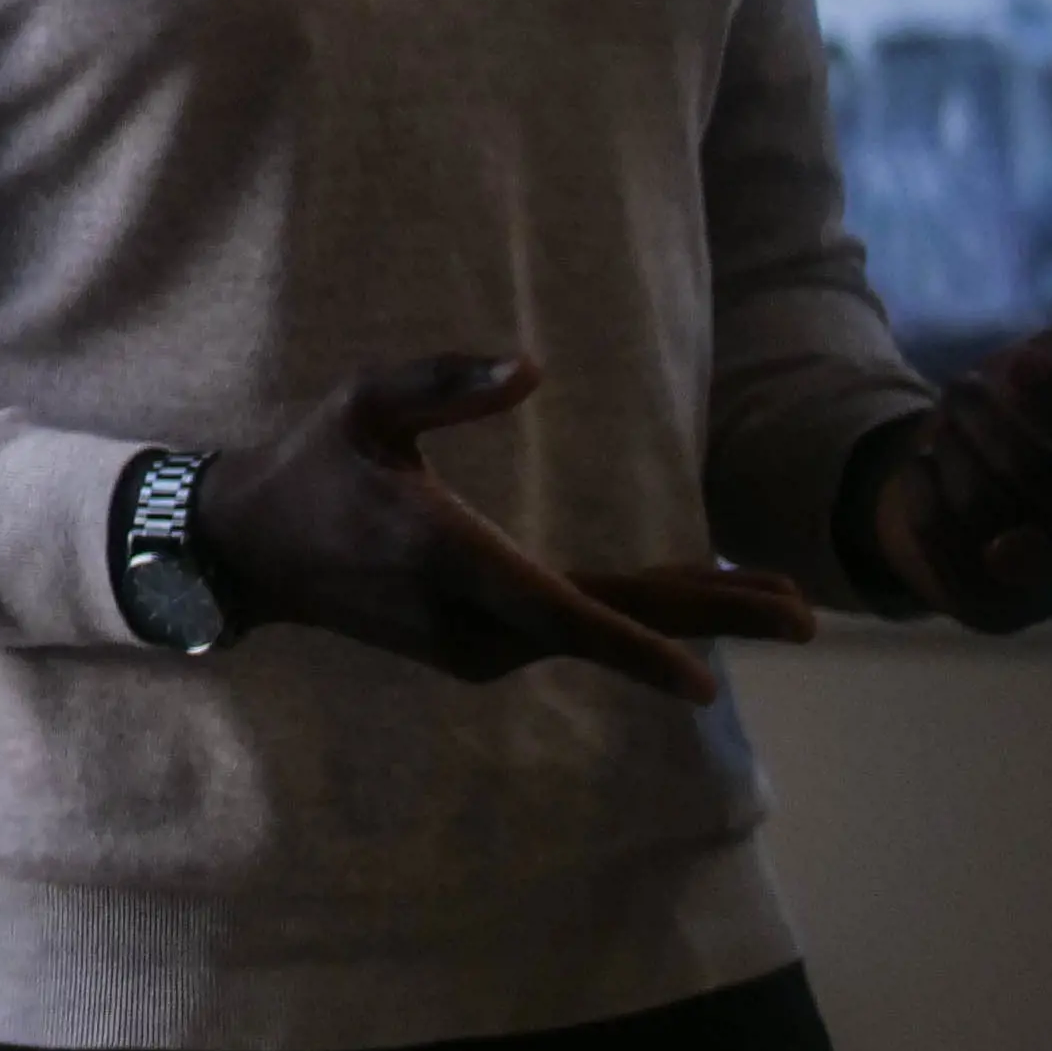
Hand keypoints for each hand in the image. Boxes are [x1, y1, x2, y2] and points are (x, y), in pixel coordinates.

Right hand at [192, 355, 817, 704]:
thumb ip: (442, 379)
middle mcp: (466, 619)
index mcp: (445, 557)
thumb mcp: (362, 402)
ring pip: (589, 633)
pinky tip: (683, 598)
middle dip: (708, 623)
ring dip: (678, 617)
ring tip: (770, 598)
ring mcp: (468, 646)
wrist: (245, 551)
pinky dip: (628, 619)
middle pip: (604, 627)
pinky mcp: (471, 652)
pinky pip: (564, 634)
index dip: (634, 643)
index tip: (707, 681)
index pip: (556, 611)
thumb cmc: (309, 463)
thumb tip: (534, 369)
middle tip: (805, 617)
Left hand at [862, 277, 1051, 634]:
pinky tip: (918, 471)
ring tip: (945, 433)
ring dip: (950, 453)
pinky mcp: (993, 614)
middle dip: (987, 420)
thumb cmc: (1021, 421)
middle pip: (1042, 482)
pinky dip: (921, 497)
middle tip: (962, 385)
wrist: (945, 484)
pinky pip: (945, 550)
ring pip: (986, 512)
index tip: (1021, 360)